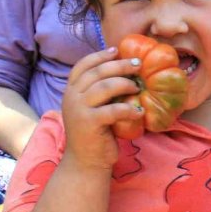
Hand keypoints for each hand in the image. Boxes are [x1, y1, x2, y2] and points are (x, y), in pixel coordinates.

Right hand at [61, 47, 143, 169]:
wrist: (86, 161)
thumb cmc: (95, 133)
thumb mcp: (93, 108)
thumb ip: (100, 92)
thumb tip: (125, 73)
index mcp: (71, 90)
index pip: (83, 65)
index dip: (100, 56)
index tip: (117, 50)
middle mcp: (71, 96)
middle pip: (97, 72)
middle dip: (119, 65)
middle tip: (138, 65)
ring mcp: (79, 109)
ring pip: (104, 87)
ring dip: (125, 84)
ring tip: (138, 88)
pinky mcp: (90, 123)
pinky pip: (113, 110)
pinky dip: (129, 109)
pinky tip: (140, 111)